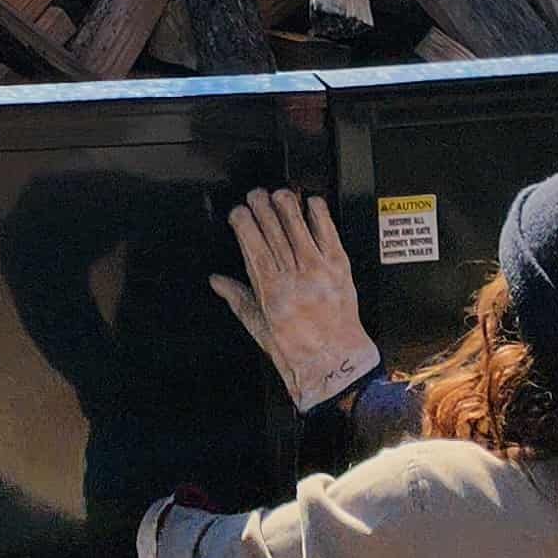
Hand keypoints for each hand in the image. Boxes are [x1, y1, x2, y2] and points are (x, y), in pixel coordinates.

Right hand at [212, 186, 377, 412]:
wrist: (336, 364)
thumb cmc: (298, 352)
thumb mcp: (260, 329)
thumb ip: (238, 299)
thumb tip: (217, 281)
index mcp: (272, 291)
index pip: (253, 245)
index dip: (244, 222)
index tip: (238, 211)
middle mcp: (295, 277)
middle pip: (274, 230)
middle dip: (262, 206)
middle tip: (255, 194)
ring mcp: (319, 271)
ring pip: (299, 227)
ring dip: (287, 205)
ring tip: (279, 193)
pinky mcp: (340, 269)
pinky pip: (329, 234)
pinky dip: (320, 215)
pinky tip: (312, 203)